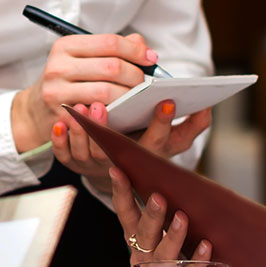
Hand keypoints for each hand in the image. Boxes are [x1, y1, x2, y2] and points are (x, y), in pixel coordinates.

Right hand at [10, 33, 157, 151]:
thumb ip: (114, 48)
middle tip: (146, 83)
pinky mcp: (61, 116)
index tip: (150, 59)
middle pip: (111, 67)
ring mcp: (57, 93)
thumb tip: (144, 48)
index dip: (135, 51)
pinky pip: (98, 115)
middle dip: (136, 75)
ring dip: (129, 97)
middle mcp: (58, 67)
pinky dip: (116, 114)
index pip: (109, 43)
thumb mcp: (84, 57)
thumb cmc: (69, 80)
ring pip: (107, 93)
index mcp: (65, 46)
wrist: (36, 110)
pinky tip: (123, 113)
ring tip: (137, 98)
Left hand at [52, 97, 211, 193]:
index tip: (166, 101)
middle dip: (112, 127)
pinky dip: (60, 140)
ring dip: (84, 132)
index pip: (159, 141)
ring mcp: (97, 165)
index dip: (162, 124)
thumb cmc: (143, 140)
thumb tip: (206, 106)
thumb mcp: (168, 133)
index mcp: (149, 154)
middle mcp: (124, 163)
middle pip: (120, 150)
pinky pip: (65, 155)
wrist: (112, 165)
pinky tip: (60, 122)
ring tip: (81, 107)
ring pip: (89, 153)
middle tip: (103, 104)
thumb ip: (187, 119)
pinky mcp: (74, 162)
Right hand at [110, 167, 212, 264]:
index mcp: (135, 234)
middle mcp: (143, 252)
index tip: (116, 170)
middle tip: (158, 197)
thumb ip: (158, 206)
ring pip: (164, 254)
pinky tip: (206, 244)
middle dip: (151, 216)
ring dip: (173, 236)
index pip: (125, 211)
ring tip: (182, 217)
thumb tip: (164, 171)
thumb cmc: (167, 243)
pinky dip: (197, 259)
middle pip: (145, 233)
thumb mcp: (155, 227)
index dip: (120, 191)